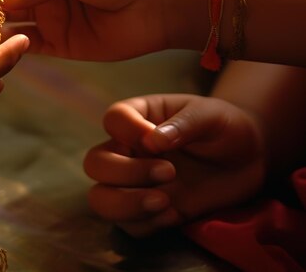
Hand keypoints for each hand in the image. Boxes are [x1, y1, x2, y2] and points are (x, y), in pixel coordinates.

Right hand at [84, 94, 265, 236]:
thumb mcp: (212, 116)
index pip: (112, 119)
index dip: (128, 131)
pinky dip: (147, 224)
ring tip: (164, 202)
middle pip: (95, 163)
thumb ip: (185, 123)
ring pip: (100, 199)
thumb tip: (153, 140)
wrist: (247, 160)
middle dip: (125, 173)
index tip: (157, 139)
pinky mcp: (147, 211)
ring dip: (125, 204)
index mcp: (138, 118)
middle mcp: (127, 150)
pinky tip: (175, 214)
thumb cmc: (224, 128)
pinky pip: (128, 225)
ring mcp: (133, 184)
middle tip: (169, 172)